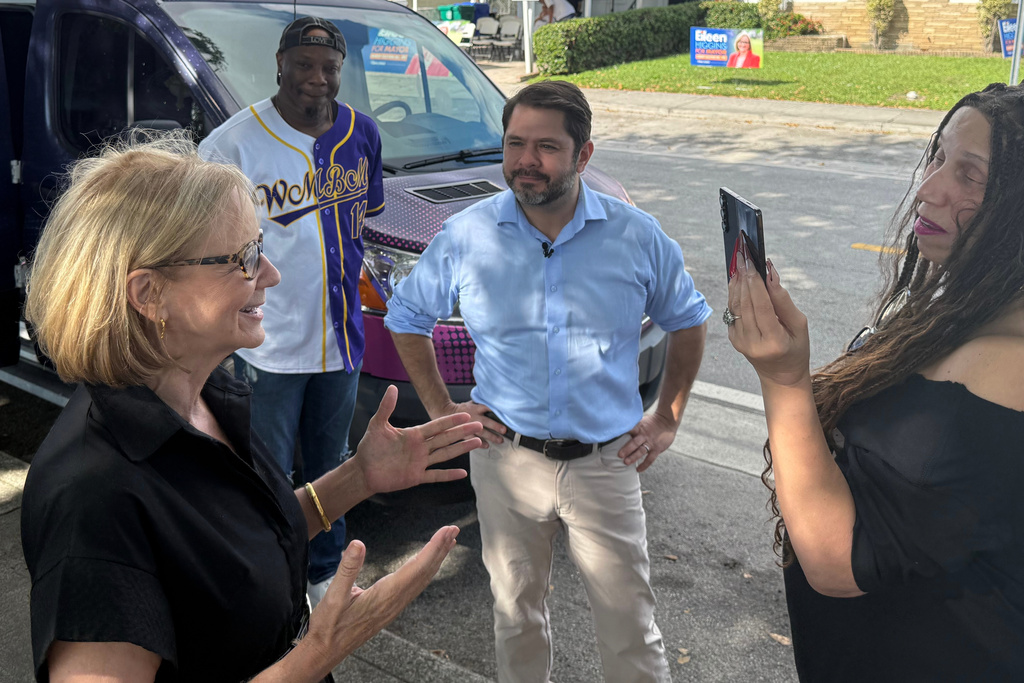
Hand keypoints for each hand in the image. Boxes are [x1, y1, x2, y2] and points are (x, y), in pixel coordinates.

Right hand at [304, 527, 459, 668]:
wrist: (326, 650)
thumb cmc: (329, 626)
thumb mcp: (333, 595)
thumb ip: (347, 569)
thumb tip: (358, 544)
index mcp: (385, 595)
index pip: (417, 568)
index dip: (433, 548)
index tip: (446, 532)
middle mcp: (395, 601)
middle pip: (425, 572)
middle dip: (441, 549)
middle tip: (453, 529)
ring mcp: (395, 606)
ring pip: (422, 579)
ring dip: (436, 559)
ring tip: (447, 542)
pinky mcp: (391, 608)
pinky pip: (415, 586)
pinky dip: (425, 570)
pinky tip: (426, 564)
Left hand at [353, 386, 483, 494]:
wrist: (364, 470)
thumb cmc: (370, 447)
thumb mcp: (377, 425)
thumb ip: (386, 407)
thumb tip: (392, 387)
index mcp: (413, 434)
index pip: (436, 426)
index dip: (451, 421)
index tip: (466, 415)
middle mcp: (420, 448)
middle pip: (446, 438)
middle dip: (462, 432)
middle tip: (479, 426)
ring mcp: (420, 462)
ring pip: (445, 454)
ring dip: (461, 449)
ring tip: (477, 442)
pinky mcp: (416, 477)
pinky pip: (436, 476)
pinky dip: (448, 475)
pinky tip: (462, 474)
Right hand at [430, 399, 505, 447]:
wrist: (444, 412)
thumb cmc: (461, 409)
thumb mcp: (471, 403)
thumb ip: (481, 403)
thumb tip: (493, 400)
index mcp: (476, 408)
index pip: (487, 407)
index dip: (496, 410)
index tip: (505, 413)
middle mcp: (473, 417)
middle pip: (486, 421)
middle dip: (495, 426)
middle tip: (504, 430)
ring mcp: (469, 425)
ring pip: (481, 432)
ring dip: (491, 436)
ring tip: (499, 440)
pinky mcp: (464, 433)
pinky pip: (473, 439)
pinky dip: (480, 443)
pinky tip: (486, 445)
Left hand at [618, 411, 677, 471]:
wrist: (668, 421)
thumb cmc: (652, 421)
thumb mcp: (642, 420)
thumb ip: (633, 426)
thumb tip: (621, 427)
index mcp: (639, 427)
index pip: (629, 429)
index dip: (622, 433)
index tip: (614, 437)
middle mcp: (644, 435)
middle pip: (634, 442)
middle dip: (626, 449)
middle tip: (619, 455)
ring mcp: (651, 443)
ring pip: (641, 451)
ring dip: (633, 457)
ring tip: (626, 462)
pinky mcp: (657, 449)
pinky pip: (650, 459)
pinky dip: (644, 465)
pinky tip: (638, 469)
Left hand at [727, 247, 810, 387]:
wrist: (780, 375)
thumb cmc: (796, 349)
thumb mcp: (799, 325)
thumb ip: (784, 300)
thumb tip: (770, 274)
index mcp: (773, 341)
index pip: (761, 306)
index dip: (755, 283)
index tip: (753, 262)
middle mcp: (752, 342)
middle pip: (745, 304)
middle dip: (744, 277)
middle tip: (744, 255)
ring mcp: (740, 342)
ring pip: (735, 307)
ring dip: (736, 283)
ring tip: (739, 263)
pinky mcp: (733, 339)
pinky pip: (732, 312)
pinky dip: (734, 294)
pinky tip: (738, 280)